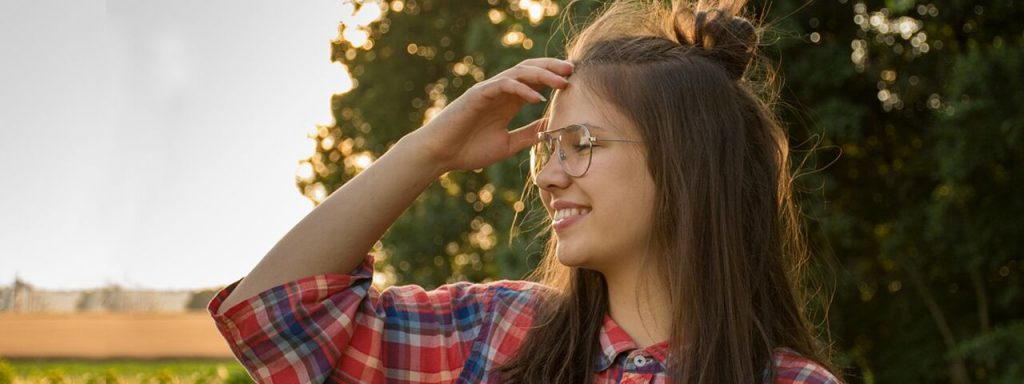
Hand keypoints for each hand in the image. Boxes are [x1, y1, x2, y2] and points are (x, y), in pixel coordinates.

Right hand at [408, 58, 572, 171]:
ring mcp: (489, 90)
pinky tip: (536, 98)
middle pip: (531, 70)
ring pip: (519, 73)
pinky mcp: (478, 95)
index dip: (555, 78)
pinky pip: (503, 86)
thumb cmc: (470, 150)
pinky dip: (521, 89)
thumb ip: (530, 134)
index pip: (536, 82)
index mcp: (509, 101)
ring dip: (542, 74)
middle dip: (553, 68)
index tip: (576, 82)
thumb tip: (553, 127)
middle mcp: (501, 91)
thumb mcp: (509, 144)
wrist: (440, 155)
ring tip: (561, 80)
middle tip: (573, 71)